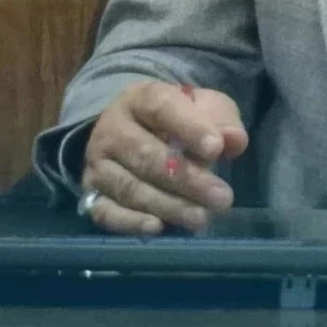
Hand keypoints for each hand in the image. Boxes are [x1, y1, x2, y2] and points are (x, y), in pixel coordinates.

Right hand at [79, 81, 246, 235]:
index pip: (160, 108)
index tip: (216, 149)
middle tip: (222, 198)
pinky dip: (130, 222)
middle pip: (145, 155)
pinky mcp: (92, 195)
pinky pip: (105, 212)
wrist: (136, 132)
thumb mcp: (205, 109)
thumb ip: (221, 121)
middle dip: (186, 179)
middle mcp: (110, 130)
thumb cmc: (178, 121)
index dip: (188, 128)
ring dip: (168, 205)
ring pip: (129, 187)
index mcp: (139, 99)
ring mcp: (98, 165)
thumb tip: (234, 140)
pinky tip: (157, 227)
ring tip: (201, 218)